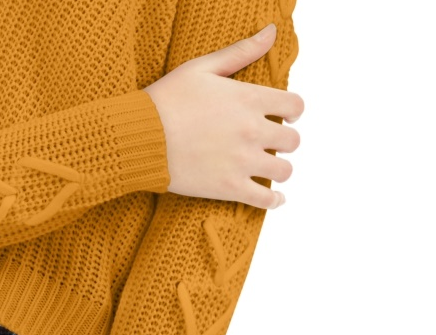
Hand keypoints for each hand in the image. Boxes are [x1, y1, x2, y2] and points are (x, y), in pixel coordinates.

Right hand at [143, 22, 303, 209]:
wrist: (139, 137)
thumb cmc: (165, 100)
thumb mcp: (201, 68)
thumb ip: (240, 52)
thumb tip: (271, 32)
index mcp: (249, 99)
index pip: (295, 105)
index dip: (292, 110)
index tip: (285, 115)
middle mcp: (253, 130)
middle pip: (292, 140)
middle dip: (284, 140)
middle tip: (269, 142)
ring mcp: (242, 161)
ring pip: (284, 170)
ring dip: (279, 168)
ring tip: (267, 167)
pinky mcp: (229, 187)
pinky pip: (266, 200)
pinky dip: (274, 201)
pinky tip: (274, 198)